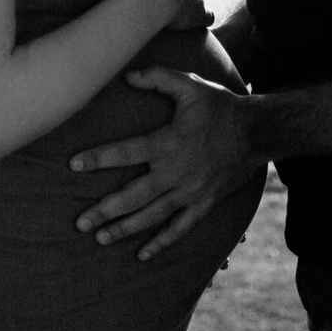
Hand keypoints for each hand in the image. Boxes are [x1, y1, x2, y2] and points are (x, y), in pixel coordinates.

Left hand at [68, 68, 263, 260]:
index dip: (97, 158)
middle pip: (131, 196)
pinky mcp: (203, 204)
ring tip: (101, 238)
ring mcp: (189, 193)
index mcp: (166, 143)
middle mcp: (174, 173)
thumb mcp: (190, 85)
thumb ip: (158, 78)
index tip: (73, 165)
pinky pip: (179, 229)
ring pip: (151, 216)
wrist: (257, 132)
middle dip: (103, 210)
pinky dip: (161, 243)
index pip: (123, 153)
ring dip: (124, 229)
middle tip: (80, 223)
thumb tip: (128, 75)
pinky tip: (142, 255)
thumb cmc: (220, 107)